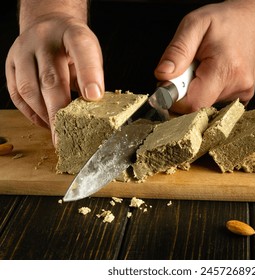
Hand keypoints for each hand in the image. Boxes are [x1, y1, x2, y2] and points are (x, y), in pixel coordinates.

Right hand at [5, 13, 103, 143]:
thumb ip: (91, 75)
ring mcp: (23, 50)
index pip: (82, 50)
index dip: (89, 75)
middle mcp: (44, 39)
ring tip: (56, 132)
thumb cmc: (74, 46)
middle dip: (59, 112)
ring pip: (28, 88)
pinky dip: (30, 112)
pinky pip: (16, 93)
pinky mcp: (10, 62)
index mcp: (73, 34)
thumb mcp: (90, 52)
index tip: (94, 97)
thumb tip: (92, 109)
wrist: (49, 24)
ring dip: (43, 114)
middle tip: (66, 137)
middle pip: (51, 79)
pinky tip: (44, 122)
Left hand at [154, 1, 254, 113]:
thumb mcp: (194, 24)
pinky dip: (209, 91)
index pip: (192, 104)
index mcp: (224, 69)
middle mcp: (237, 85)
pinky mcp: (244, 96)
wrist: (254, 21)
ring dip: (197, 89)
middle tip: (189, 69)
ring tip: (204, 68)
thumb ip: (177, 51)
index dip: (175, 99)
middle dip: (186, 91)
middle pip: (198, 105)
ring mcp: (243, 93)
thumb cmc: (225, 21)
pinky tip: (214, 74)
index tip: (171, 84)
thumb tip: (162, 75)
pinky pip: (216, 101)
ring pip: (206, 104)